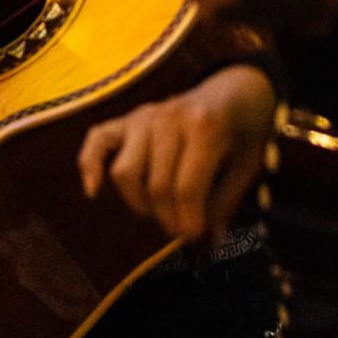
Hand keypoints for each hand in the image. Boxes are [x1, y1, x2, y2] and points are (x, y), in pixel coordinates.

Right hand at [77, 66, 275, 242]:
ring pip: (124, 172)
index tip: (197, 238)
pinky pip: (97, 140)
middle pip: (156, 186)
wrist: (233, 90)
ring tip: (159, 210)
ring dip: (139, 202)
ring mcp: (143, 116)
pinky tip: (94, 192)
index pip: (186, 189)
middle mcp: (168, 118)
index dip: (190, 222)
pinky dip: (90, 165)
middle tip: (182, 229)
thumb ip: (225, 204)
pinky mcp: (126, 118)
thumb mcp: (247, 165)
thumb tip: (210, 247)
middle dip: (169, 218)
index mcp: (204, 127)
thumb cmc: (243, 132)